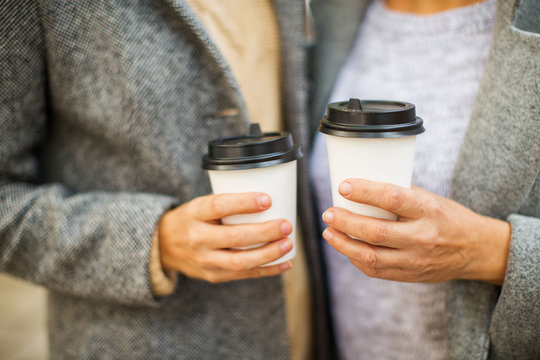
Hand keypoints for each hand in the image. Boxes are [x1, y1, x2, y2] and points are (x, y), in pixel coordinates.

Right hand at [158, 192, 292, 282]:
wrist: (164, 247)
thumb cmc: (191, 220)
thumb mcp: (199, 205)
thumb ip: (226, 204)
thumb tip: (269, 199)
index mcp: (194, 213)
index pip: (219, 206)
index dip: (244, 203)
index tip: (267, 199)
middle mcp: (197, 238)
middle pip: (235, 237)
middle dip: (265, 232)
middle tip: (286, 225)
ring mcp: (205, 261)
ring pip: (241, 261)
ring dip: (269, 254)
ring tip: (288, 244)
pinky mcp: (214, 276)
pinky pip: (244, 275)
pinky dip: (268, 270)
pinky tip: (285, 263)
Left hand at [322, 179, 510, 284]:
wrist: (477, 250)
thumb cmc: (449, 218)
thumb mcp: (431, 199)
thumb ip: (400, 196)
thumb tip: (362, 189)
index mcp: (428, 210)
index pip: (392, 198)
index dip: (364, 192)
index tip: (344, 186)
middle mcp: (422, 237)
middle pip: (375, 232)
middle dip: (345, 221)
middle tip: (328, 213)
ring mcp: (415, 260)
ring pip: (370, 256)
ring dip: (343, 244)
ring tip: (329, 232)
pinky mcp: (409, 276)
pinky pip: (376, 270)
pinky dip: (356, 259)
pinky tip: (346, 248)